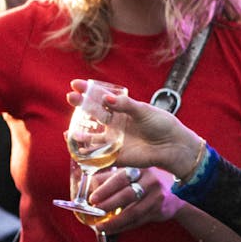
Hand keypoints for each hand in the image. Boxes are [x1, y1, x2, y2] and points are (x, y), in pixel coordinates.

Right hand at [67, 80, 203, 179]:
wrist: (173, 146)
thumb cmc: (161, 124)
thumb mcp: (144, 110)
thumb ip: (125, 105)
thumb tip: (106, 98)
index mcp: (121, 110)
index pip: (100, 99)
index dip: (87, 91)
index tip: (75, 84)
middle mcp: (114, 125)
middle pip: (92, 115)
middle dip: (80, 106)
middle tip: (70, 97)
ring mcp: (114, 140)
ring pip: (91, 138)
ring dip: (78, 135)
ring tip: (68, 132)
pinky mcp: (117, 156)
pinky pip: (98, 157)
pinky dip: (87, 156)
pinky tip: (78, 153)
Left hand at [86, 165, 182, 229]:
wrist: (174, 195)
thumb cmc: (146, 183)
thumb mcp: (131, 174)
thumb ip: (110, 177)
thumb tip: (86, 183)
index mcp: (140, 168)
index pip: (121, 177)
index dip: (106, 188)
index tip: (93, 198)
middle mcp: (150, 180)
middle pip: (127, 195)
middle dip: (108, 205)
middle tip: (95, 212)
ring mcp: (157, 196)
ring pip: (133, 212)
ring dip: (115, 221)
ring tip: (100, 226)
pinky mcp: (159, 210)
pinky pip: (138, 221)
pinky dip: (123, 227)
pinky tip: (112, 229)